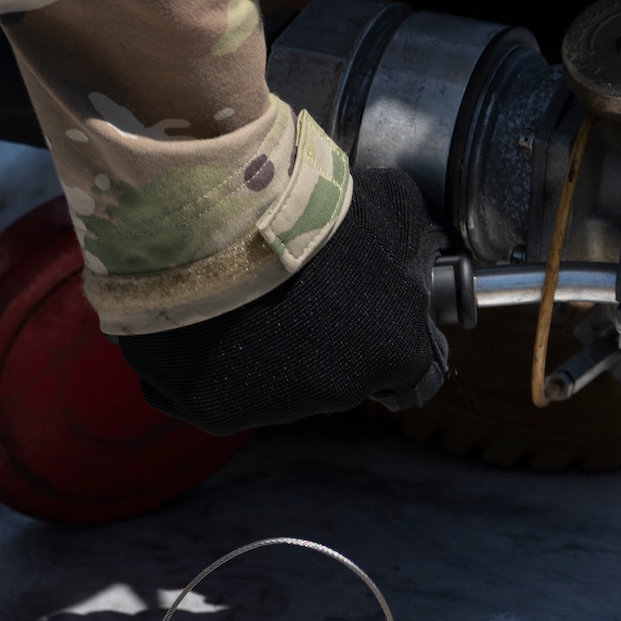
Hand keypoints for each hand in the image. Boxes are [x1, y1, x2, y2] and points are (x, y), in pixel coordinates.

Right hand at [119, 169, 449, 435]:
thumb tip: (409, 257)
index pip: (412, 372)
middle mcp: (346, 391)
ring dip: (273, 354)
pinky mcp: (217, 411)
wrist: (221, 223)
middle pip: (342, 376)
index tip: (369, 321)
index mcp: (399, 350)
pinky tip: (208, 323)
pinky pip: (223, 391)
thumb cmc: (319, 213)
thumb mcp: (395, 208)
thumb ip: (407, 250)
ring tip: (247, 302)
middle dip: (326, 343)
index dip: (388, 341)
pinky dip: (216, 363)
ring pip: (282, 388)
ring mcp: (279, 408)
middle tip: (296, 296)